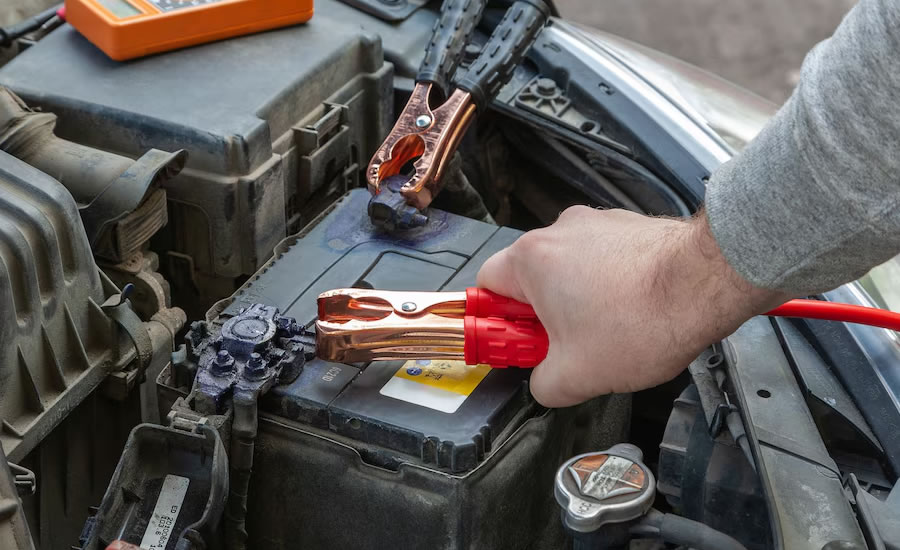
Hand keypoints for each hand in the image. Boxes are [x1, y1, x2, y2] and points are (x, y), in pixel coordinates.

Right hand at [477, 206, 787, 406]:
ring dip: (578, 300)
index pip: (486, 285)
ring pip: (569, 269)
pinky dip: (609, 286)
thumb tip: (544, 383)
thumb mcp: (576, 377)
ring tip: (606, 333)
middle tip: (561, 347)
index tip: (510, 341)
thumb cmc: (645, 318)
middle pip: (530, 277)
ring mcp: (597, 225)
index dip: (495, 320)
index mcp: (532, 260)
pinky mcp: (629, 228)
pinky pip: (603, 260)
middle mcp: (560, 232)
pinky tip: (631, 314)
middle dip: (542, 315)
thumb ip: (543, 385)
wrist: (707, 284)